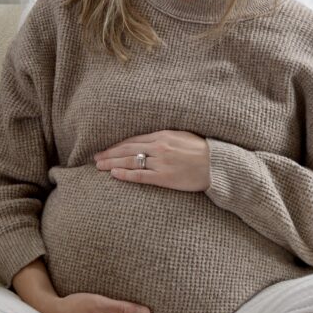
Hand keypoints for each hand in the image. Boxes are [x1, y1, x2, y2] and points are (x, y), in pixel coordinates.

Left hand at [94, 130, 210, 191]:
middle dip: (109, 154)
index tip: (105, 149)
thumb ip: (164, 137)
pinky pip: (141, 176)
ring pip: (130, 162)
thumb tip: (148, 140)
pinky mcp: (164, 177)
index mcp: (163, 135)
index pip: (133, 140)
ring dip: (112, 164)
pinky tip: (114, 174)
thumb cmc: (202, 150)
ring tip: (99, 166)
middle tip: (95, 158)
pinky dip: (126, 175)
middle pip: (127, 149)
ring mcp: (161, 162)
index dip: (117, 145)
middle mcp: (159, 147)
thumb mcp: (182, 136)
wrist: (217, 164)